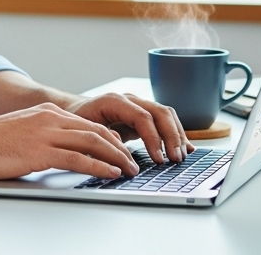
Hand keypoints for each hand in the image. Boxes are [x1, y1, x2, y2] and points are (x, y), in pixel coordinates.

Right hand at [0, 103, 139, 179]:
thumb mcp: (21, 133)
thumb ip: (43, 137)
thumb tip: (62, 153)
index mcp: (46, 112)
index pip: (88, 124)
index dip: (110, 138)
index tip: (123, 151)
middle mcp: (50, 118)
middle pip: (97, 131)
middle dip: (120, 148)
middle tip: (133, 162)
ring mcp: (45, 133)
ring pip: (92, 142)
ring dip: (116, 157)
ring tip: (129, 170)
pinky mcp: (39, 151)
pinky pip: (78, 158)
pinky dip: (99, 166)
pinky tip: (110, 174)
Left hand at [66, 92, 193, 163]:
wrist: (75, 112)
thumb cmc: (77, 123)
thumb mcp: (83, 132)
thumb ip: (100, 139)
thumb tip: (119, 148)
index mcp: (114, 101)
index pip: (142, 117)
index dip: (153, 138)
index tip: (159, 159)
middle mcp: (130, 100)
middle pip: (160, 113)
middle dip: (171, 137)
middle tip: (176, 159)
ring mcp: (138, 105)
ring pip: (166, 115)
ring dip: (177, 135)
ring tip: (181, 157)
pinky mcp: (143, 115)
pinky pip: (165, 121)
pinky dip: (176, 133)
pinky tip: (186, 147)